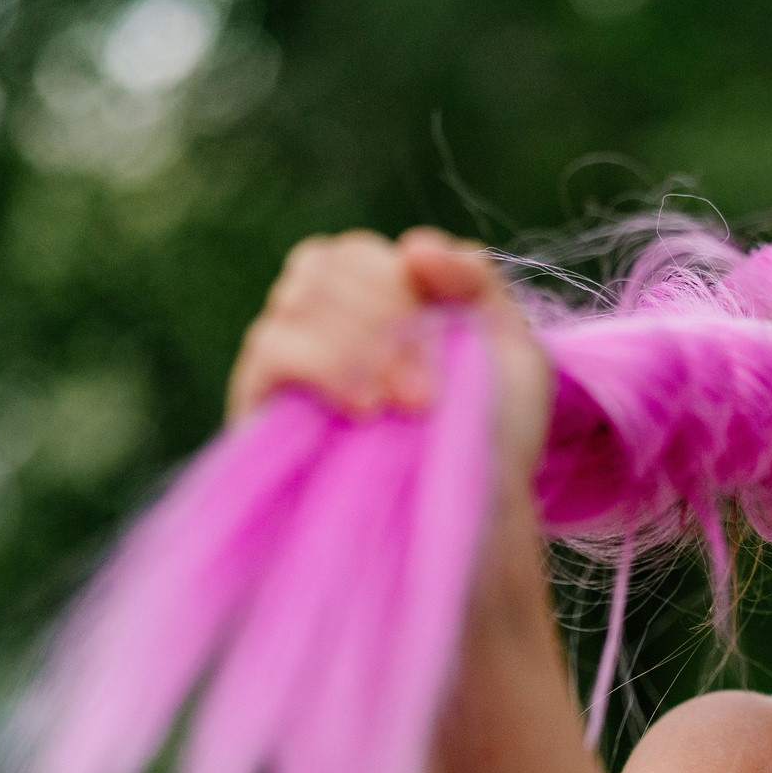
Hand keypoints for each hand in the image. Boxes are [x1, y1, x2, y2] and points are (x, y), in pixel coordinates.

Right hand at [226, 226, 555, 484]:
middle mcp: (323, 323)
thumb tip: (414, 247)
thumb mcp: (513, 351)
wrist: (474, 524)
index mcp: (375, 300)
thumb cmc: (494, 441)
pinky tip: (363, 408)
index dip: (401, 283)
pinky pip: (271, 347)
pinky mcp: (258, 405)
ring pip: (298, 297)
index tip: (452, 338)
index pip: (358, 253)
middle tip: (428, 393)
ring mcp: (287, 362)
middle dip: (388, 317)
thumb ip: (476, 281)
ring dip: (362, 343)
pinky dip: (323, 364)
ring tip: (407, 408)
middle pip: (324, 265)